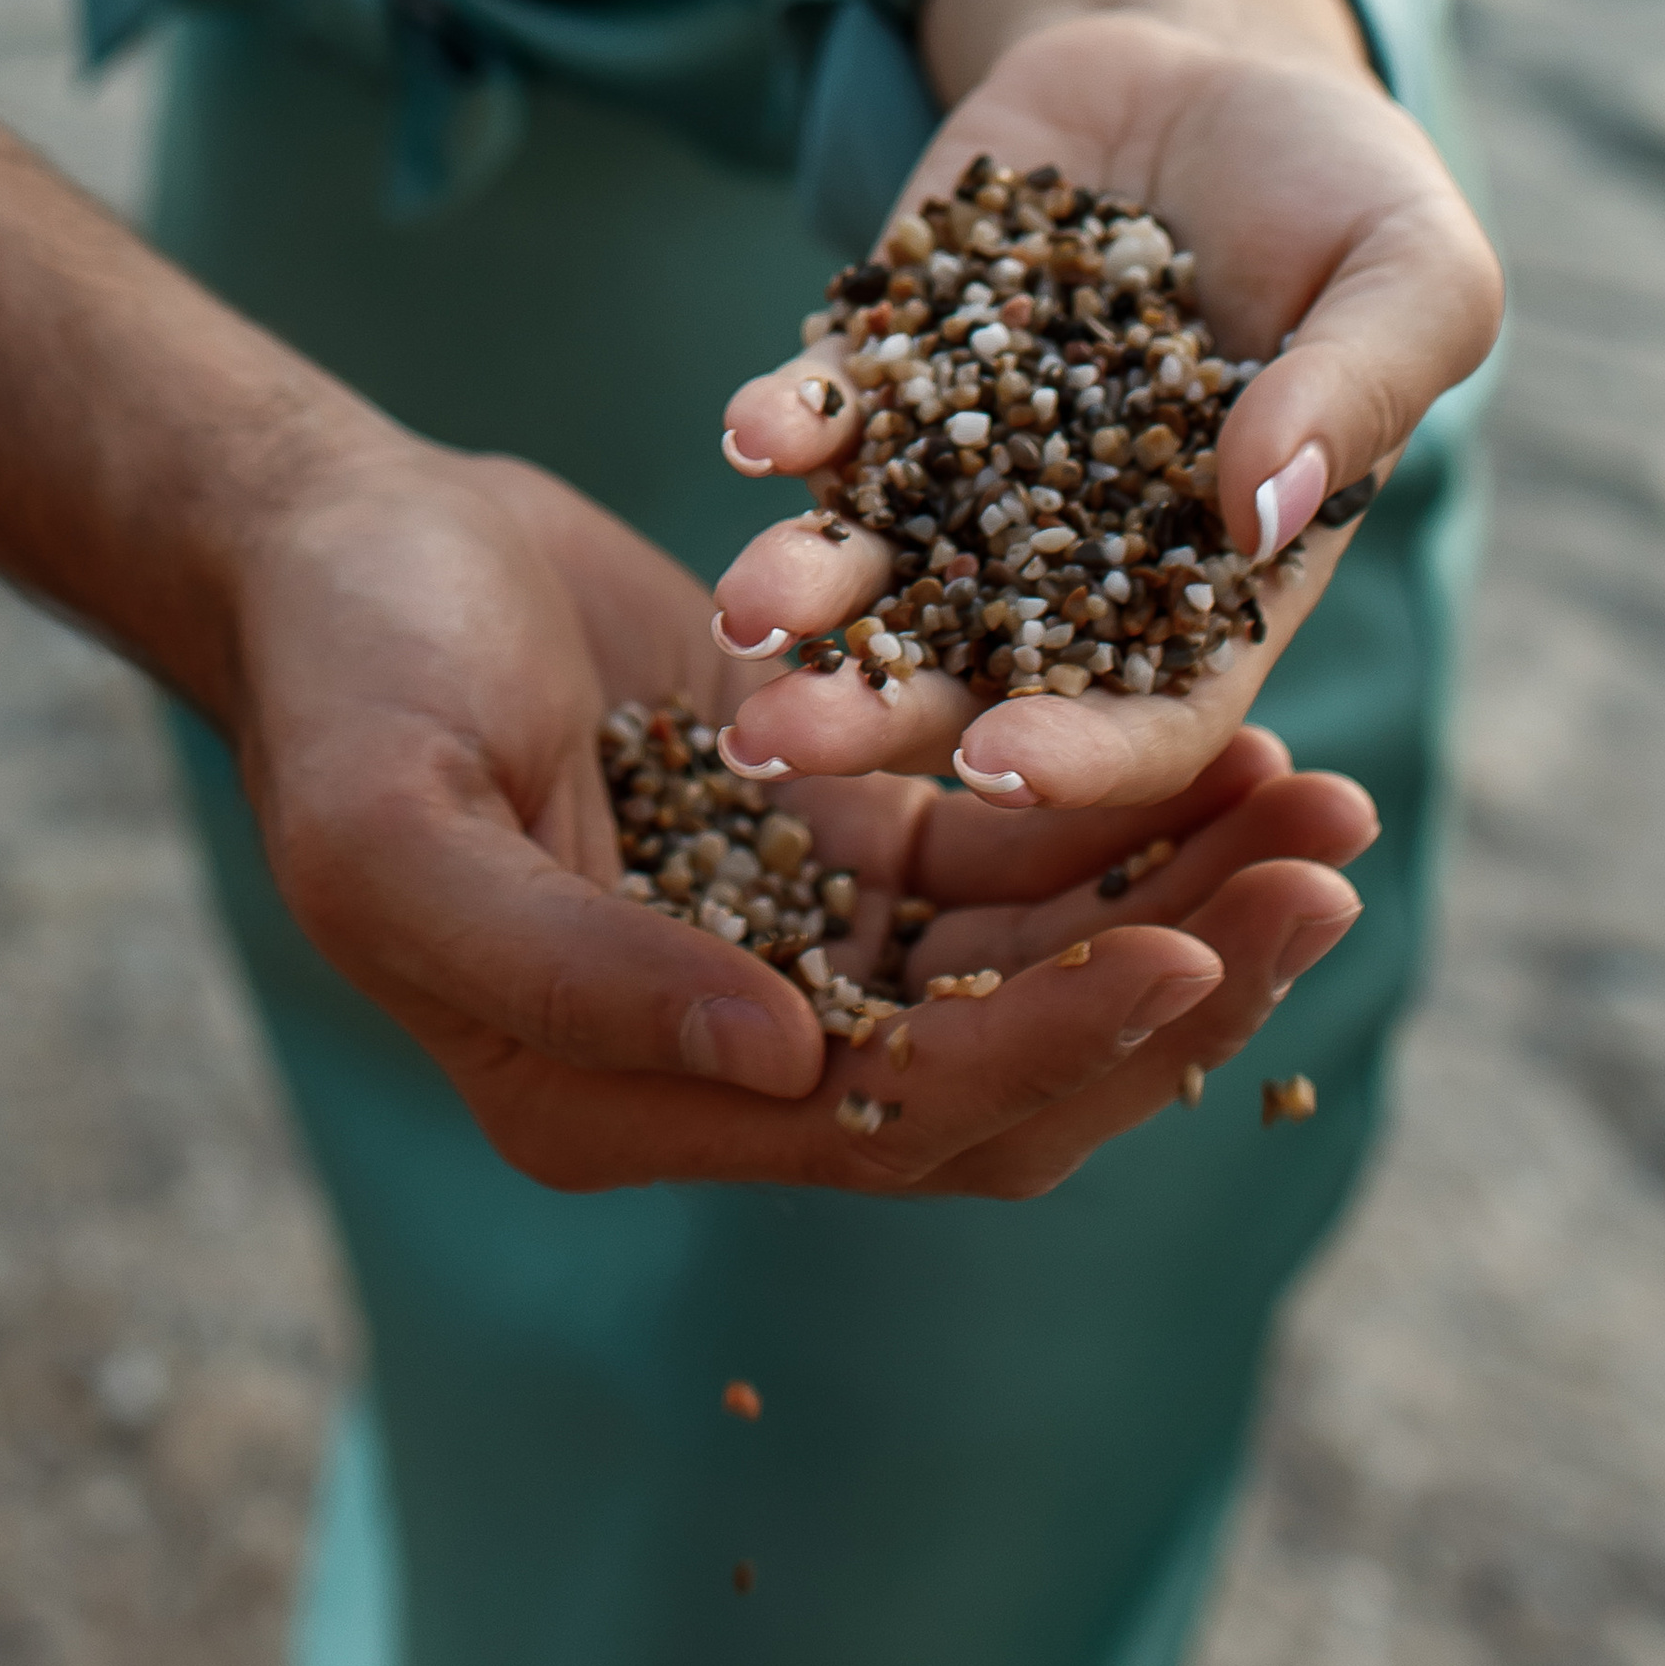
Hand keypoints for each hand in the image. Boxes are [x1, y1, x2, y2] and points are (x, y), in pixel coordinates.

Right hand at [214, 423, 1374, 1192]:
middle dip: (1174, 985)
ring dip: (1183, 903)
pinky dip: (1125, 818)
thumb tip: (785, 1067)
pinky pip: (1012, 858)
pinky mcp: (835, 840)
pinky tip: (1238, 748)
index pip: (881, 1122)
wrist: (337, 543)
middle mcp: (721, 1060)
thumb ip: (572, 966)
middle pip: (1002, 1072)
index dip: (1042, 1047)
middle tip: (1324, 880)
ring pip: (1033, 968)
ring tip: (1327, 809)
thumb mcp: (400, 830)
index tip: (1183, 954)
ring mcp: (789, 951)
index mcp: (612, 1104)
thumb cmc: (339, 685)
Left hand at [713, 0, 1501, 813]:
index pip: (1151, 714)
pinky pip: (830, 413)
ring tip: (743, 610)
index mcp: (1218, 581)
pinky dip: (788, 425)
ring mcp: (968, 461)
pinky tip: (755, 431)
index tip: (1000, 765)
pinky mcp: (894, 359)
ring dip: (804, 591)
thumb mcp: (1414, 269)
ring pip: (872, 560)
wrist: (1212, 60)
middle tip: (782, 742)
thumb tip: (1262, 513)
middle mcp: (1076, 550)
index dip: (1080, 754)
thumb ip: (1356, 392)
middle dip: (879, 713)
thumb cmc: (1346, 188)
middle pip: (972, 671)